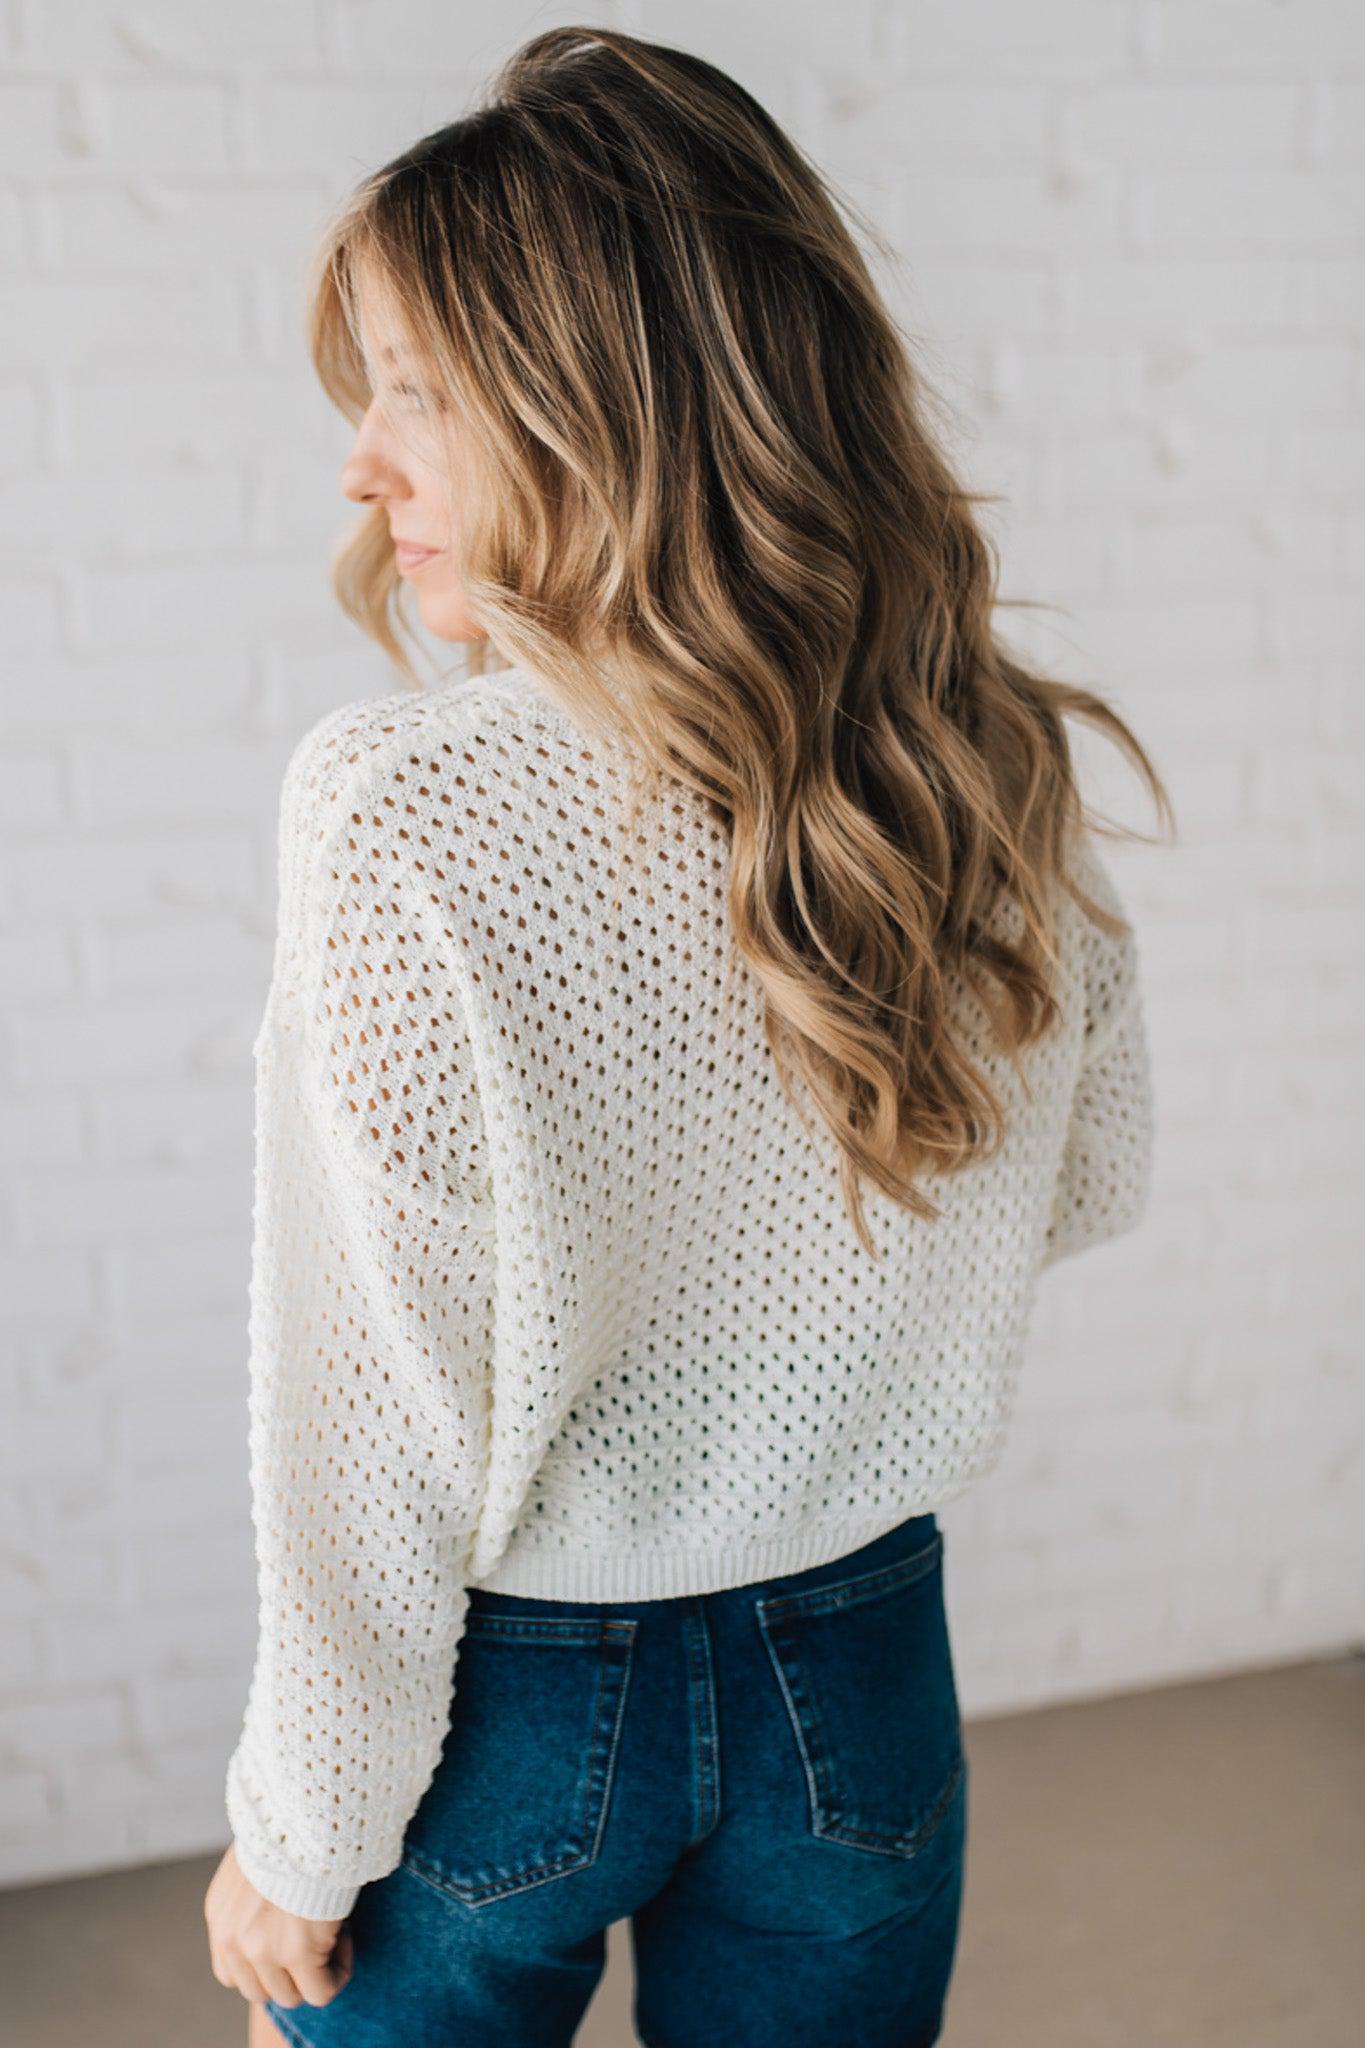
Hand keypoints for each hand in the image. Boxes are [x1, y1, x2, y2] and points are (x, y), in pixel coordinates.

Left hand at [204, 1841, 353, 2009]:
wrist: (308, 1811)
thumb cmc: (291, 1826)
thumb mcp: (255, 1860)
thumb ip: (252, 1897)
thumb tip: (275, 1913)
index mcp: (220, 1916)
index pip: (231, 1973)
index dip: (265, 1963)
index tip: (293, 1934)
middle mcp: (234, 1939)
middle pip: (260, 1990)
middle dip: (290, 1970)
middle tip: (316, 1934)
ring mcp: (262, 1950)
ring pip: (291, 1995)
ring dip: (315, 1971)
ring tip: (333, 1931)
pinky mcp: (297, 1953)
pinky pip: (322, 1991)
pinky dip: (338, 1973)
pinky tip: (346, 1937)